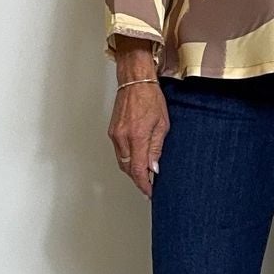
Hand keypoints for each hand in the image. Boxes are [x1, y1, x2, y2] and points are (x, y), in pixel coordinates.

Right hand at [110, 76, 168, 196]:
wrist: (135, 81)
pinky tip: (136, 159)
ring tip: (145, 173)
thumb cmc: (150, 97)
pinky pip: (119, 152)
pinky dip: (127, 159)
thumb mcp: (162, 124)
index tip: (149, 192)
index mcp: (137, 136)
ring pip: (122, 162)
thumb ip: (156, 148)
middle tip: (150, 184)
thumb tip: (154, 168)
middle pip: (128, 168)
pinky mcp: (112, 132)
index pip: (138, 169)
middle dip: (139, 179)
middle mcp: (122, 137)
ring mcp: (115, 135)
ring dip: (132, 170)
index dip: (144, 184)